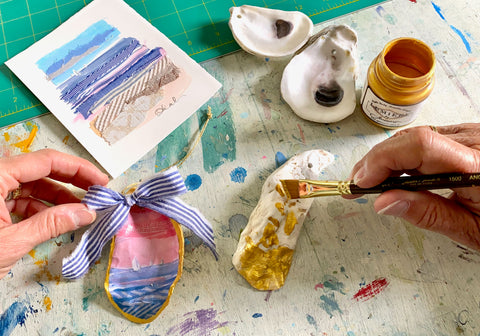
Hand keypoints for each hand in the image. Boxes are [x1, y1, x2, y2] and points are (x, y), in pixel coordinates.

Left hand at [0, 149, 108, 278]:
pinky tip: (56, 220)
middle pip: (40, 170)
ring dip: (57, 198)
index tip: (101, 181)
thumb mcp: (10, 243)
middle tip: (96, 193)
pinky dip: (39, 209)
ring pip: (30, 185)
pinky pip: (18, 199)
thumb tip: (86, 213)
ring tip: (79, 211)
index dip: (79, 169)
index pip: (46, 161)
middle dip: (70, 182)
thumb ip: (51, 224)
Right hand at [349, 123, 479, 249]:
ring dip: (386, 159)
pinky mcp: (468, 135)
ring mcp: (472, 134)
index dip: (382, 160)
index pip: (419, 145)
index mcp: (478, 166)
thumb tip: (383, 203)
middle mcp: (475, 141)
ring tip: (370, 183)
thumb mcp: (473, 230)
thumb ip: (427, 214)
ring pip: (414, 137)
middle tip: (356, 188)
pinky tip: (394, 174)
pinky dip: (404, 155)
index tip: (361, 183)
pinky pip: (426, 138)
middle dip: (376, 162)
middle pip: (411, 139)